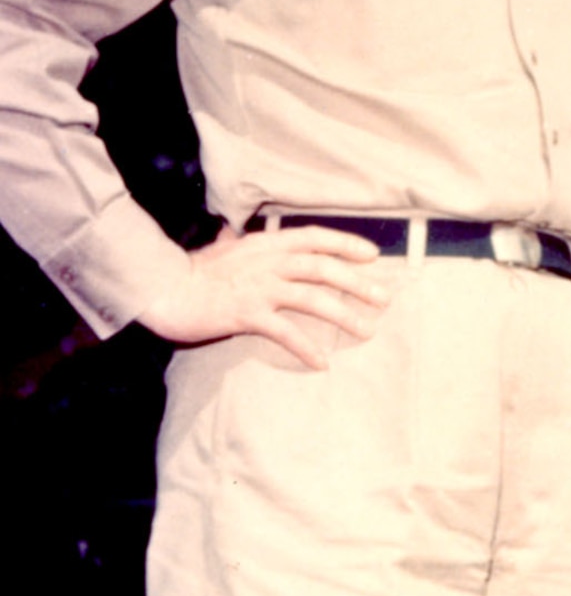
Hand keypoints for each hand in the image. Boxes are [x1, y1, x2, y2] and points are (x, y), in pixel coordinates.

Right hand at [136, 224, 388, 369]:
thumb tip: (234, 232)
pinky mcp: (245, 314)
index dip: (346, 244)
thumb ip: (238, 244)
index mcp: (265, 244)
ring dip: (345, 315)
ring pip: (313, 298)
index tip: (372, 255)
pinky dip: (305, 347)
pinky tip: (322, 363)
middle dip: (358, 283)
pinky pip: (284, 332)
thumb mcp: (223, 250)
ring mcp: (258, 287)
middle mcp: (267, 262)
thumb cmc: (191, 273)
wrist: (160, 290)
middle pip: (323, 268)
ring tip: (367, 330)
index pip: (314, 237)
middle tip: (385, 299)